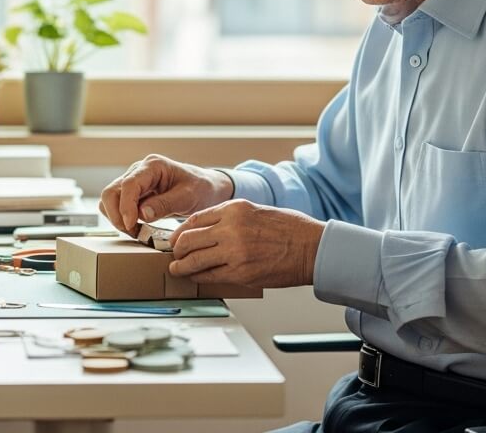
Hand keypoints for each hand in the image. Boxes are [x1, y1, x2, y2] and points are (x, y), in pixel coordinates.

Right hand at [99, 154, 232, 236]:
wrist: (206, 189)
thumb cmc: (201, 189)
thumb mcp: (189, 197)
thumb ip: (166, 204)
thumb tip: (142, 213)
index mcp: (153, 166)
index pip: (129, 185)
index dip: (126, 206)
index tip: (131, 225)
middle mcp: (139, 171)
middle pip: (111, 192)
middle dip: (117, 215)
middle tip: (133, 232)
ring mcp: (133, 182)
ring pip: (109, 200)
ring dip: (117, 218)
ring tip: (136, 231)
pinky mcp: (133, 194)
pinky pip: (116, 206)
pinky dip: (121, 219)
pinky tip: (137, 228)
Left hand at [168, 200, 325, 288]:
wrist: (312, 248)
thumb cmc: (289, 228)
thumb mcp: (255, 210)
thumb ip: (229, 218)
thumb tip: (205, 230)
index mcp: (234, 209)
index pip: (194, 220)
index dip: (179, 231)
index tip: (175, 238)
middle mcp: (231, 228)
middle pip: (188, 240)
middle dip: (177, 249)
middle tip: (173, 255)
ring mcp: (234, 252)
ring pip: (194, 260)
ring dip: (181, 266)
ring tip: (177, 269)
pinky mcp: (240, 273)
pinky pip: (210, 276)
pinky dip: (198, 277)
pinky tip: (196, 277)